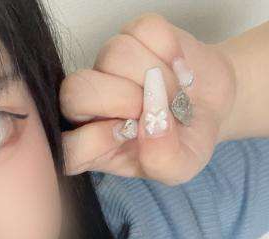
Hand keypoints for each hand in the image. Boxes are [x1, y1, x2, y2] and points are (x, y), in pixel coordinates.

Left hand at [59, 12, 236, 184]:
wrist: (213, 107)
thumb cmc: (186, 142)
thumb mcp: (180, 167)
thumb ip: (162, 158)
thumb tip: (151, 125)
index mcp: (92, 146)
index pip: (66, 148)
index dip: (94, 140)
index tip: (125, 136)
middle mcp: (90, 106)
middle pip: (74, 92)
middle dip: (120, 100)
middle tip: (151, 111)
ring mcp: (108, 67)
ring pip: (113, 55)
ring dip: (154, 75)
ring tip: (174, 94)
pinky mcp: (132, 35)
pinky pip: (142, 31)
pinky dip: (169, 49)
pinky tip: (179, 70)